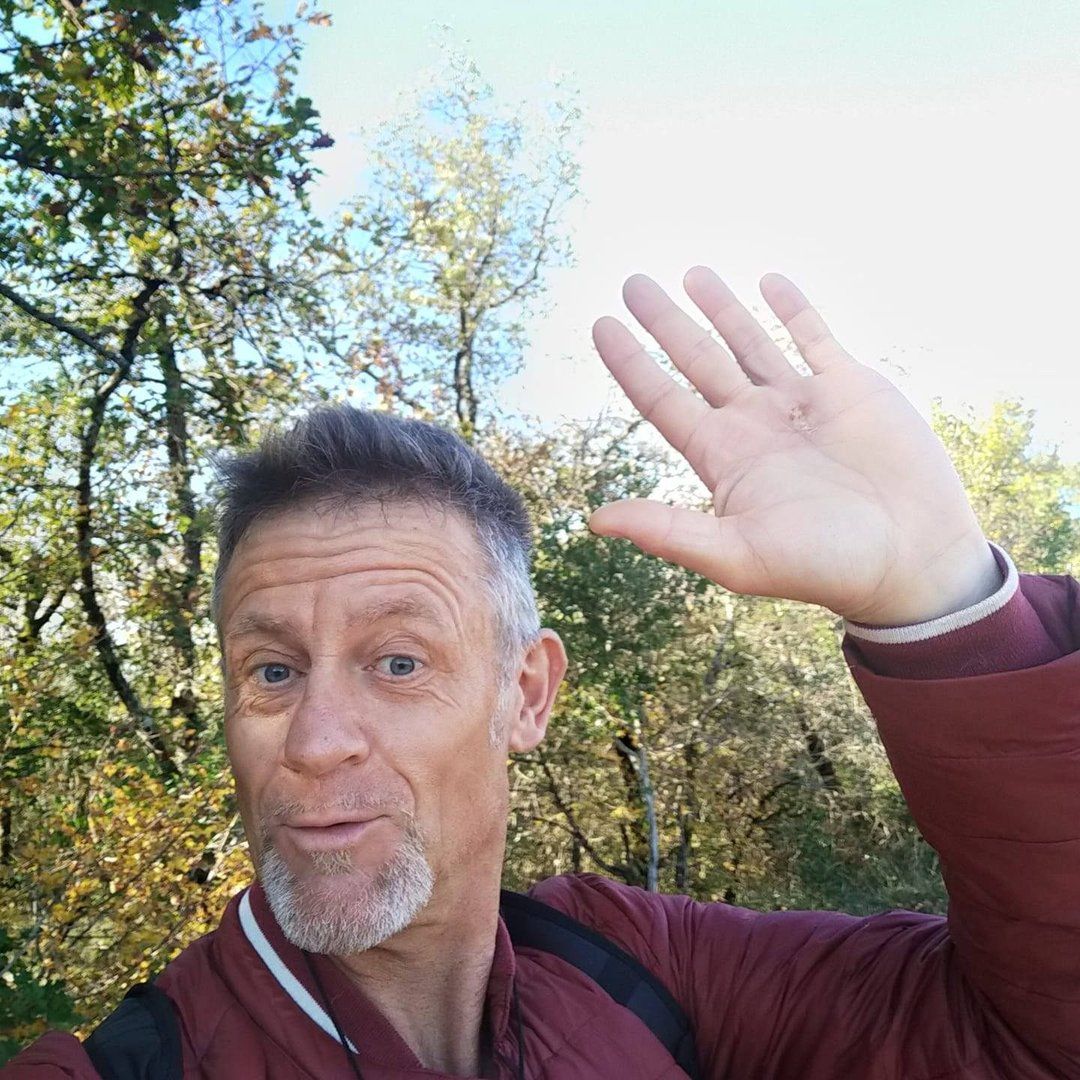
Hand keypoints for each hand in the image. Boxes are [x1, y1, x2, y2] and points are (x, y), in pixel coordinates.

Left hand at [589, 267, 999, 625]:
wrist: (912, 561)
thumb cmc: (824, 567)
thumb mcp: (737, 554)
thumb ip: (668, 531)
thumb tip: (595, 521)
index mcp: (724, 458)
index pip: (662, 400)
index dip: (631, 363)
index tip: (600, 324)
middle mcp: (755, 425)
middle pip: (697, 361)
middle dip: (665, 322)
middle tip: (632, 282)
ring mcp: (801, 404)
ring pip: (750, 342)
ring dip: (721, 308)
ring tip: (691, 273)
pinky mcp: (851, 389)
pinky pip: (814, 337)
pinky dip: (793, 309)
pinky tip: (769, 281)